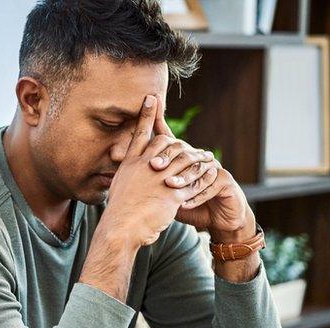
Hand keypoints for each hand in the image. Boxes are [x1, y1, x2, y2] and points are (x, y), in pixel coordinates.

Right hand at [102, 94, 216, 246]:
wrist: (121, 228)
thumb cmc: (118, 212)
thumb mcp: (118, 187)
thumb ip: (127, 176)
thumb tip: (127, 172)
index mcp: (131, 164)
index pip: (140, 133)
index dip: (147, 115)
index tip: (153, 98)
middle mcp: (145, 166)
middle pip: (166, 143)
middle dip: (181, 141)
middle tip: (194, 144)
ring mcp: (159, 178)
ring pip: (183, 160)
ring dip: (198, 157)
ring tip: (208, 157)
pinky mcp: (171, 193)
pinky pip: (191, 181)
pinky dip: (202, 176)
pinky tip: (211, 173)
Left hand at [145, 95, 256, 241]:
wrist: (216, 220)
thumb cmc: (187, 205)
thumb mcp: (165, 194)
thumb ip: (150, 183)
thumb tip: (122, 175)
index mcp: (182, 158)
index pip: (168, 139)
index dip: (158, 124)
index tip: (146, 116)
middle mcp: (198, 158)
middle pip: (182, 151)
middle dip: (168, 157)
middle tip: (153, 166)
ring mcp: (213, 167)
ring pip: (197, 168)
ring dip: (182, 177)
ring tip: (169, 185)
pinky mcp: (225, 181)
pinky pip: (211, 184)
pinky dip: (197, 194)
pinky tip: (185, 203)